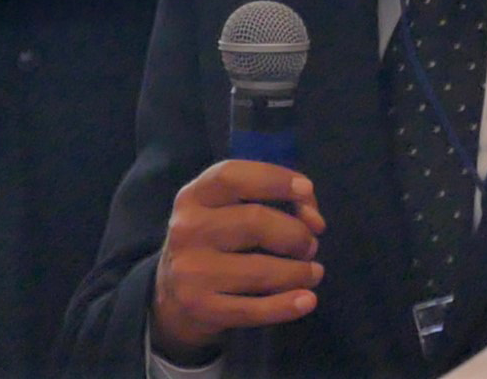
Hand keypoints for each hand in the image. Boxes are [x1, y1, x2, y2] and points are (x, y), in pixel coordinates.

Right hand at [150, 160, 325, 363]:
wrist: (172, 293)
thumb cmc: (216, 239)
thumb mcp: (227, 209)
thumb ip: (271, 200)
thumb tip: (314, 221)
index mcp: (194, 195)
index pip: (233, 176)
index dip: (275, 178)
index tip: (307, 189)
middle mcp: (188, 229)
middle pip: (255, 221)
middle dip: (296, 233)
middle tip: (310, 245)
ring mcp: (191, 271)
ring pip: (260, 270)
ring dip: (298, 272)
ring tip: (313, 272)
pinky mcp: (200, 308)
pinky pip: (253, 310)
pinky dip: (287, 306)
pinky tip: (307, 300)